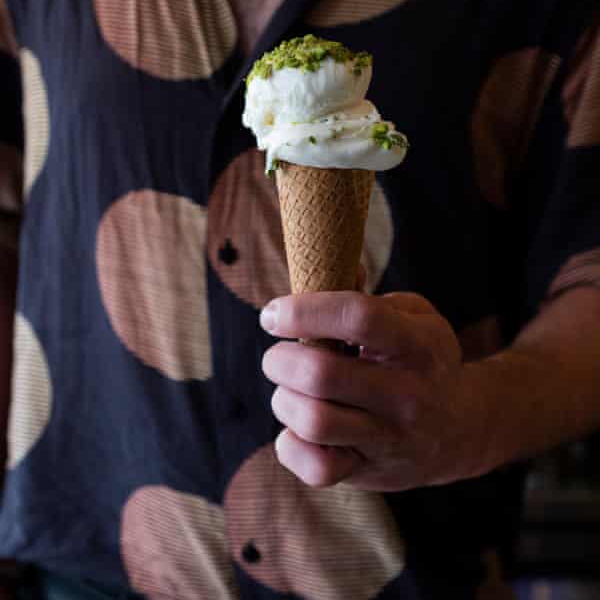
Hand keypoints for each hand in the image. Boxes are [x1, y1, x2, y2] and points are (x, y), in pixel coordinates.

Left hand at [261, 291, 485, 490]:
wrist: (459, 429)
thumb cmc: (421, 360)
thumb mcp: (412, 317)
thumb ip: (365, 295)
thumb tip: (319, 265)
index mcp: (419, 344)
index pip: (357, 318)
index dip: (305, 310)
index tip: (274, 313)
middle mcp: (407, 393)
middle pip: (321, 374)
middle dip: (280, 360)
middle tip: (278, 356)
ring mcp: (390, 438)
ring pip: (313, 421)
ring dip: (284, 400)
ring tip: (290, 391)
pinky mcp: (370, 472)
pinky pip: (316, 468)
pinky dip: (291, 445)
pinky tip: (299, 428)